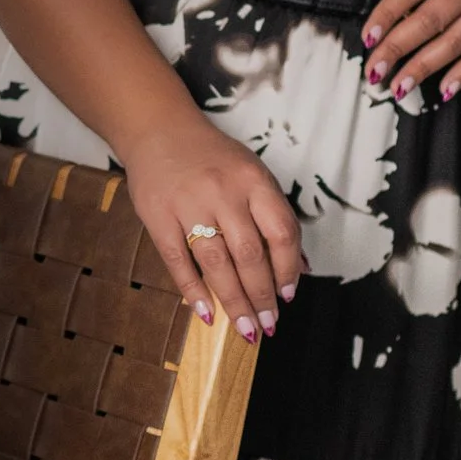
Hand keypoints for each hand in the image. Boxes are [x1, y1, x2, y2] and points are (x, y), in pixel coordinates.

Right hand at [117, 113, 302, 342]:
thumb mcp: (253, 176)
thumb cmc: (213, 159)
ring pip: (216, 263)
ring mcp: (189, 204)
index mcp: (253, 180)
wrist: (159, 131)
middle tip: (269, 323)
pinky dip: (193, 290)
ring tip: (246, 328)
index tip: (290, 294)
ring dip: (233, 301)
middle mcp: (224, 192)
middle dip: (262, 295)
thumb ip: (276, 217)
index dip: (289, 268)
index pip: (281, 232)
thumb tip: (301, 266)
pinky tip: (206, 313)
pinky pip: (177, 261)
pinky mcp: (158, 217)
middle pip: (249, 254)